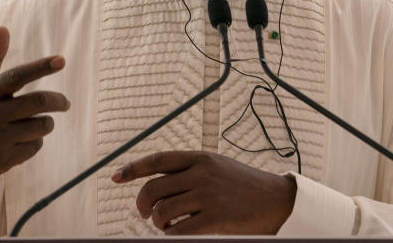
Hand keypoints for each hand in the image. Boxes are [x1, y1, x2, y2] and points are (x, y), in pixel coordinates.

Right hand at [0, 26, 69, 199]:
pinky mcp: (3, 159)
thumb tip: (4, 28)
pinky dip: (35, 143)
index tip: (61, 60)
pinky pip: (36, 146)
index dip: (40, 67)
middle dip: (58, 101)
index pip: (16, 76)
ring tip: (35, 125)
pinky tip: (20, 144)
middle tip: (64, 103)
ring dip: (46, 124)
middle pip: (38, 102)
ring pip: (42, 125)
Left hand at [112, 151, 296, 234]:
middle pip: (153, 189)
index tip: (116, 177)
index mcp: (201, 158)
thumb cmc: (245, 186)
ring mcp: (207, 196)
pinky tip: (177, 232)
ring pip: (161, 212)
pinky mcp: (213, 218)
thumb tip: (157, 182)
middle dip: (142, 204)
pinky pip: (176, 231)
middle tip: (146, 214)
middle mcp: (201, 174)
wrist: (276, 201)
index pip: (158, 160)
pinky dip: (170, 235)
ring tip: (167, 225)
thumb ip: (191, 171)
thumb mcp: (218, 167)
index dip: (133, 168)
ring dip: (158, 222)